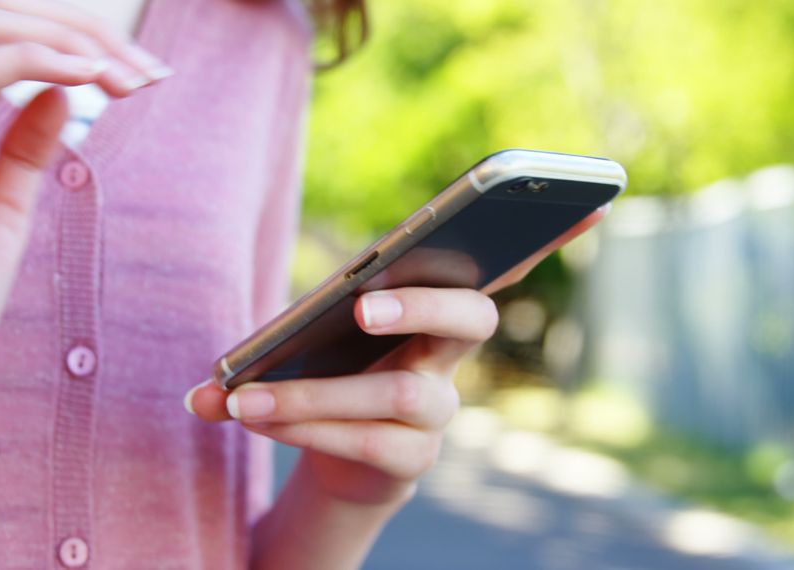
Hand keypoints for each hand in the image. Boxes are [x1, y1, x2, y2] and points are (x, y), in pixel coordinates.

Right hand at [0, 0, 171, 437]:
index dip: (81, 42)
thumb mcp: (5, 213)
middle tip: (147, 72)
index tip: (144, 77)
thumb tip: (63, 96)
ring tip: (126, 77)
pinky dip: (33, 62)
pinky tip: (86, 79)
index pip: (10, 40)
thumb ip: (25, 151)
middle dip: (84, 31)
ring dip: (68, 41)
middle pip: (0, 16)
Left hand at [187, 207, 608, 505]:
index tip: (588, 200)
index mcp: (438, 305)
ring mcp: (439, 409)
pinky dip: (301, 428)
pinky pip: (363, 441)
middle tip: (363, 307)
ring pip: (395, 394)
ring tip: (240, 399)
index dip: (549, 236)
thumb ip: (279, 339)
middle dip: (421, 305)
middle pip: (470, 319)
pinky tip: (246, 417)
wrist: (344, 456)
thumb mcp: (319, 337)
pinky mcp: (413, 458)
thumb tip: (205, 383)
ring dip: (309, 396)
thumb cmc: (337, 370)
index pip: (503, 263)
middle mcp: (452, 353)